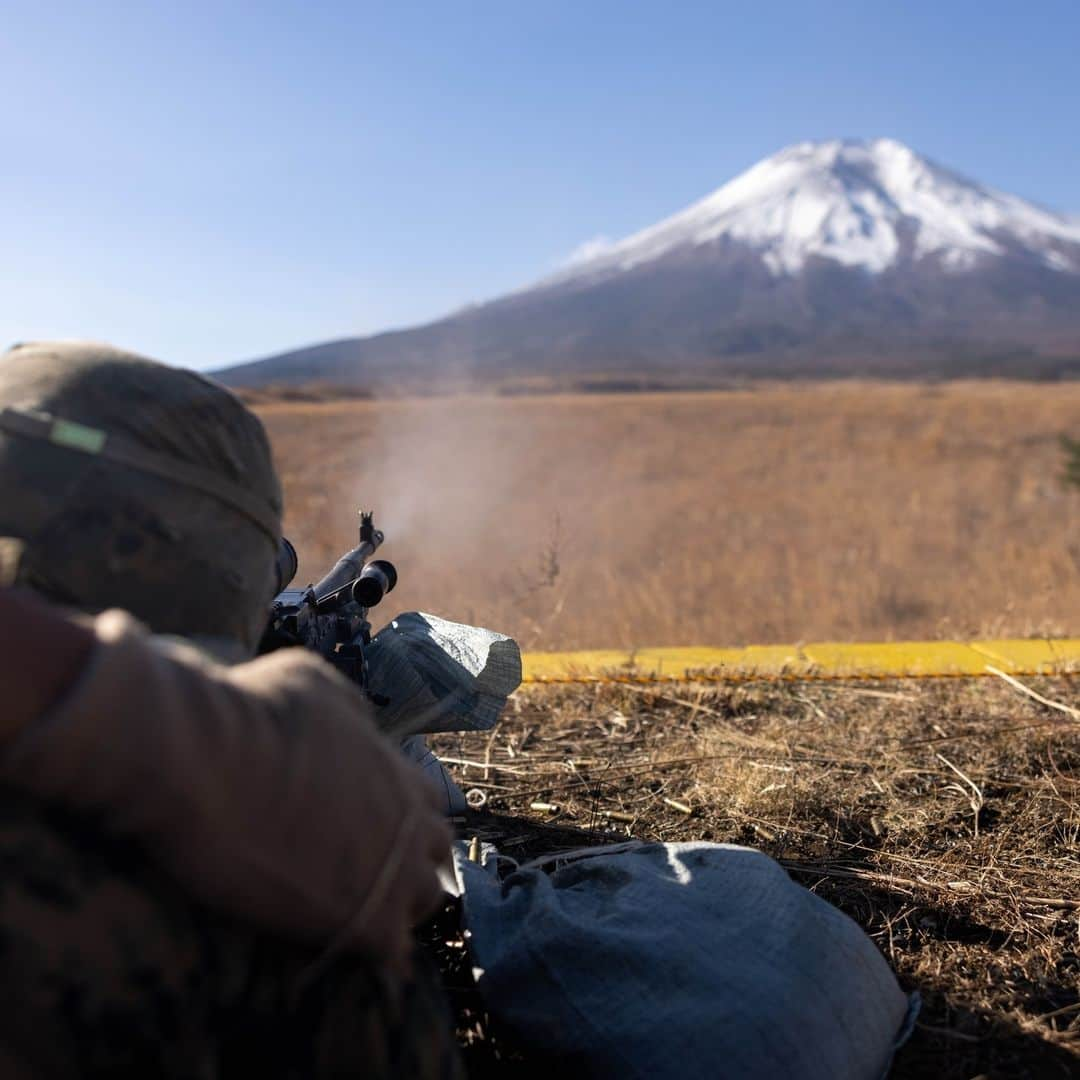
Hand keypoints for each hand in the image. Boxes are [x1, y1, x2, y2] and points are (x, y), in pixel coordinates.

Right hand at [1, 612, 452, 967]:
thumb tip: (358, 722)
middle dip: (411, 862)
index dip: (404, 815)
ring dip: (398, 908)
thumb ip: (348, 709)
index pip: (428, 800)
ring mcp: (390, 870)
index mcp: (394, 768)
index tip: (374, 827)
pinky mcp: (363, 919)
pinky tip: (345, 952)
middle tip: (369, 876)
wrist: (200, 757)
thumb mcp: (312, 682)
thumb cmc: (246, 711)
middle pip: (436, 852)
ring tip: (358, 916)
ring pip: (425, 901)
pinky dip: (376, 955)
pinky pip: (394, 952)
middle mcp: (405, 818)